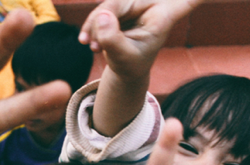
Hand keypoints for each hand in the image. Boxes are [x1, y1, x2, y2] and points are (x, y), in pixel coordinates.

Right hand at [79, 0, 204, 79]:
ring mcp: (135, 4)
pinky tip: (89, 42)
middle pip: (123, 0)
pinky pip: (102, 9)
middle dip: (103, 19)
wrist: (126, 68)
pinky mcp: (121, 6)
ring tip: (92, 46)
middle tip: (92, 44)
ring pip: (109, 3)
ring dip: (94, 25)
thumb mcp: (123, 59)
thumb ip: (113, 39)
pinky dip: (92, 25)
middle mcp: (152, 4)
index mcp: (164, 15)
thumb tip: (101, 15)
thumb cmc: (131, 65)